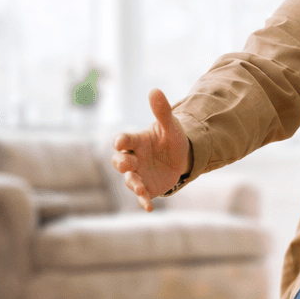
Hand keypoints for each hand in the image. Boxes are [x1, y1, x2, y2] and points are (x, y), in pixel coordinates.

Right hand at [111, 89, 190, 211]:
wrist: (179, 157)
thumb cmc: (169, 138)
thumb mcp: (170, 125)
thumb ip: (162, 111)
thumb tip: (155, 90)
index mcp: (135, 141)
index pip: (124, 140)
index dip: (121, 141)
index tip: (121, 141)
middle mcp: (132, 158)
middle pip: (120, 161)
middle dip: (122, 162)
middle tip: (128, 163)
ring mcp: (137, 173)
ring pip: (129, 179)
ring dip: (133, 183)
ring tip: (140, 187)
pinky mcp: (146, 187)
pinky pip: (141, 195)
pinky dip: (143, 201)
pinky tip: (148, 207)